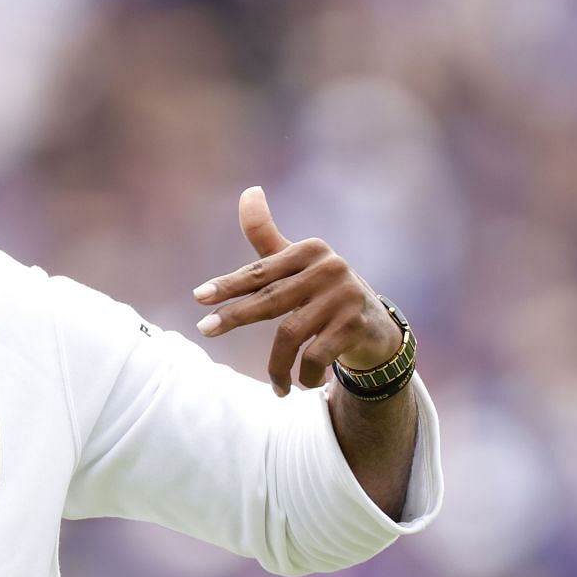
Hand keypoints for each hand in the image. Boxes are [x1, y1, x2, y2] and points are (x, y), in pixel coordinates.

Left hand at [192, 186, 402, 395]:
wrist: (377, 328)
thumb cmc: (324, 293)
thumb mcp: (297, 264)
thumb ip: (267, 237)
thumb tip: (249, 190)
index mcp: (311, 250)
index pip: (261, 270)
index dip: (229, 284)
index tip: (199, 297)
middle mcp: (329, 268)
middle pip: (270, 299)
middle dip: (235, 317)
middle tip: (204, 330)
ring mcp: (344, 296)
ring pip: (290, 335)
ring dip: (277, 366)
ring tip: (276, 386)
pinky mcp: (356, 325)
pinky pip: (315, 356)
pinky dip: (305, 376)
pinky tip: (302, 385)